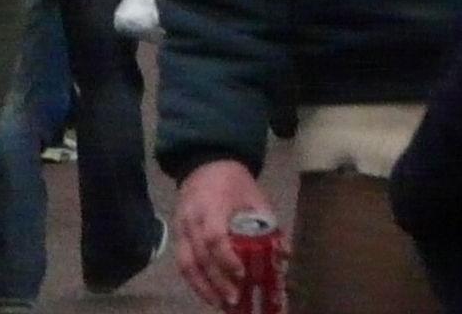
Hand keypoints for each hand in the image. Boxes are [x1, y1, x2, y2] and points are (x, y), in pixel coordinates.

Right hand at [174, 160, 275, 308]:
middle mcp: (191, 219)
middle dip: (217, 281)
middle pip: (200, 256)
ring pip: (186, 264)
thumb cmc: (234, 181)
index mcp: (212, 205)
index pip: (215, 237)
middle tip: (234, 299)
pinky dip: (194, 282)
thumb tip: (284, 254)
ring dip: (203, 288)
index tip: (242, 275)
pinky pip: (182, 263)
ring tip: (220, 304)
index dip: (227, 259)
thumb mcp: (254, 196)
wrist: (205, 163)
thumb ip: (268, 224)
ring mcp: (181, 228)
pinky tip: (208, 294)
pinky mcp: (177, 236)